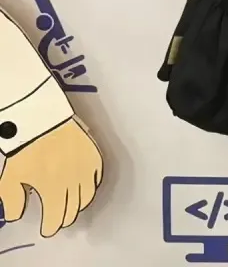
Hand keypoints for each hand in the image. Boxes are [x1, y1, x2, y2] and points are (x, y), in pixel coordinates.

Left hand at [0, 117, 102, 237]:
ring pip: (88, 195)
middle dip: (65, 218)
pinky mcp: (94, 154)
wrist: (41, 117)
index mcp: (54, 189)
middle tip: (59, 221)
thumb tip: (18, 214)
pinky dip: (92, 187)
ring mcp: (87, 167)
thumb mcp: (10, 177)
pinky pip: (97, 177)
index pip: (55, 216)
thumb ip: (13, 201)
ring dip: (80, 204)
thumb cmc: (23, 148)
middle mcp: (74, 181)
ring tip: (72, 208)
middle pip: (74, 208)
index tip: (47, 231)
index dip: (51, 227)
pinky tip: (85, 188)